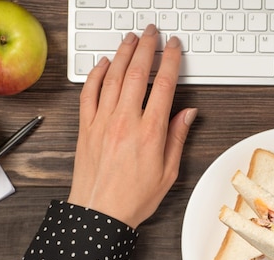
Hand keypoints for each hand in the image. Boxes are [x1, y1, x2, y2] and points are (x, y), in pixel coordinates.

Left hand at [68, 24, 196, 227]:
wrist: (99, 214)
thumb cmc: (133, 198)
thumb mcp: (168, 172)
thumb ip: (177, 138)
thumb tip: (188, 113)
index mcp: (150, 133)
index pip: (163, 85)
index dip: (170, 61)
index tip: (174, 47)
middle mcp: (125, 122)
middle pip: (136, 74)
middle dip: (146, 47)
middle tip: (152, 32)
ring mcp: (102, 122)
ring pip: (112, 77)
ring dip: (122, 54)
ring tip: (131, 39)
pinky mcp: (85, 128)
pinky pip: (88, 93)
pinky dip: (95, 75)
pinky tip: (102, 64)